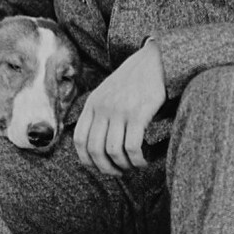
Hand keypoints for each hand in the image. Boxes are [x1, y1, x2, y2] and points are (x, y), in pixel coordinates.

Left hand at [74, 40, 165, 176]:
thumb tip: (97, 143)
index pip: (80, 140)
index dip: (87, 160)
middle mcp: (103, 108)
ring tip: (134, 166)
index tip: (99, 167)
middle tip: (119, 172)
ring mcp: (120, 110)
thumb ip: (99, 112)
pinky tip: (143, 160)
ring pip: (113, 151)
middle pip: (95, 150)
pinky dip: (137, 160)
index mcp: (92, 104)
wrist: (154, 61)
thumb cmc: (133, 80)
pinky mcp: (138, 113)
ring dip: (124, 165)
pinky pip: (132, 147)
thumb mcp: (107, 92)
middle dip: (107, 168)